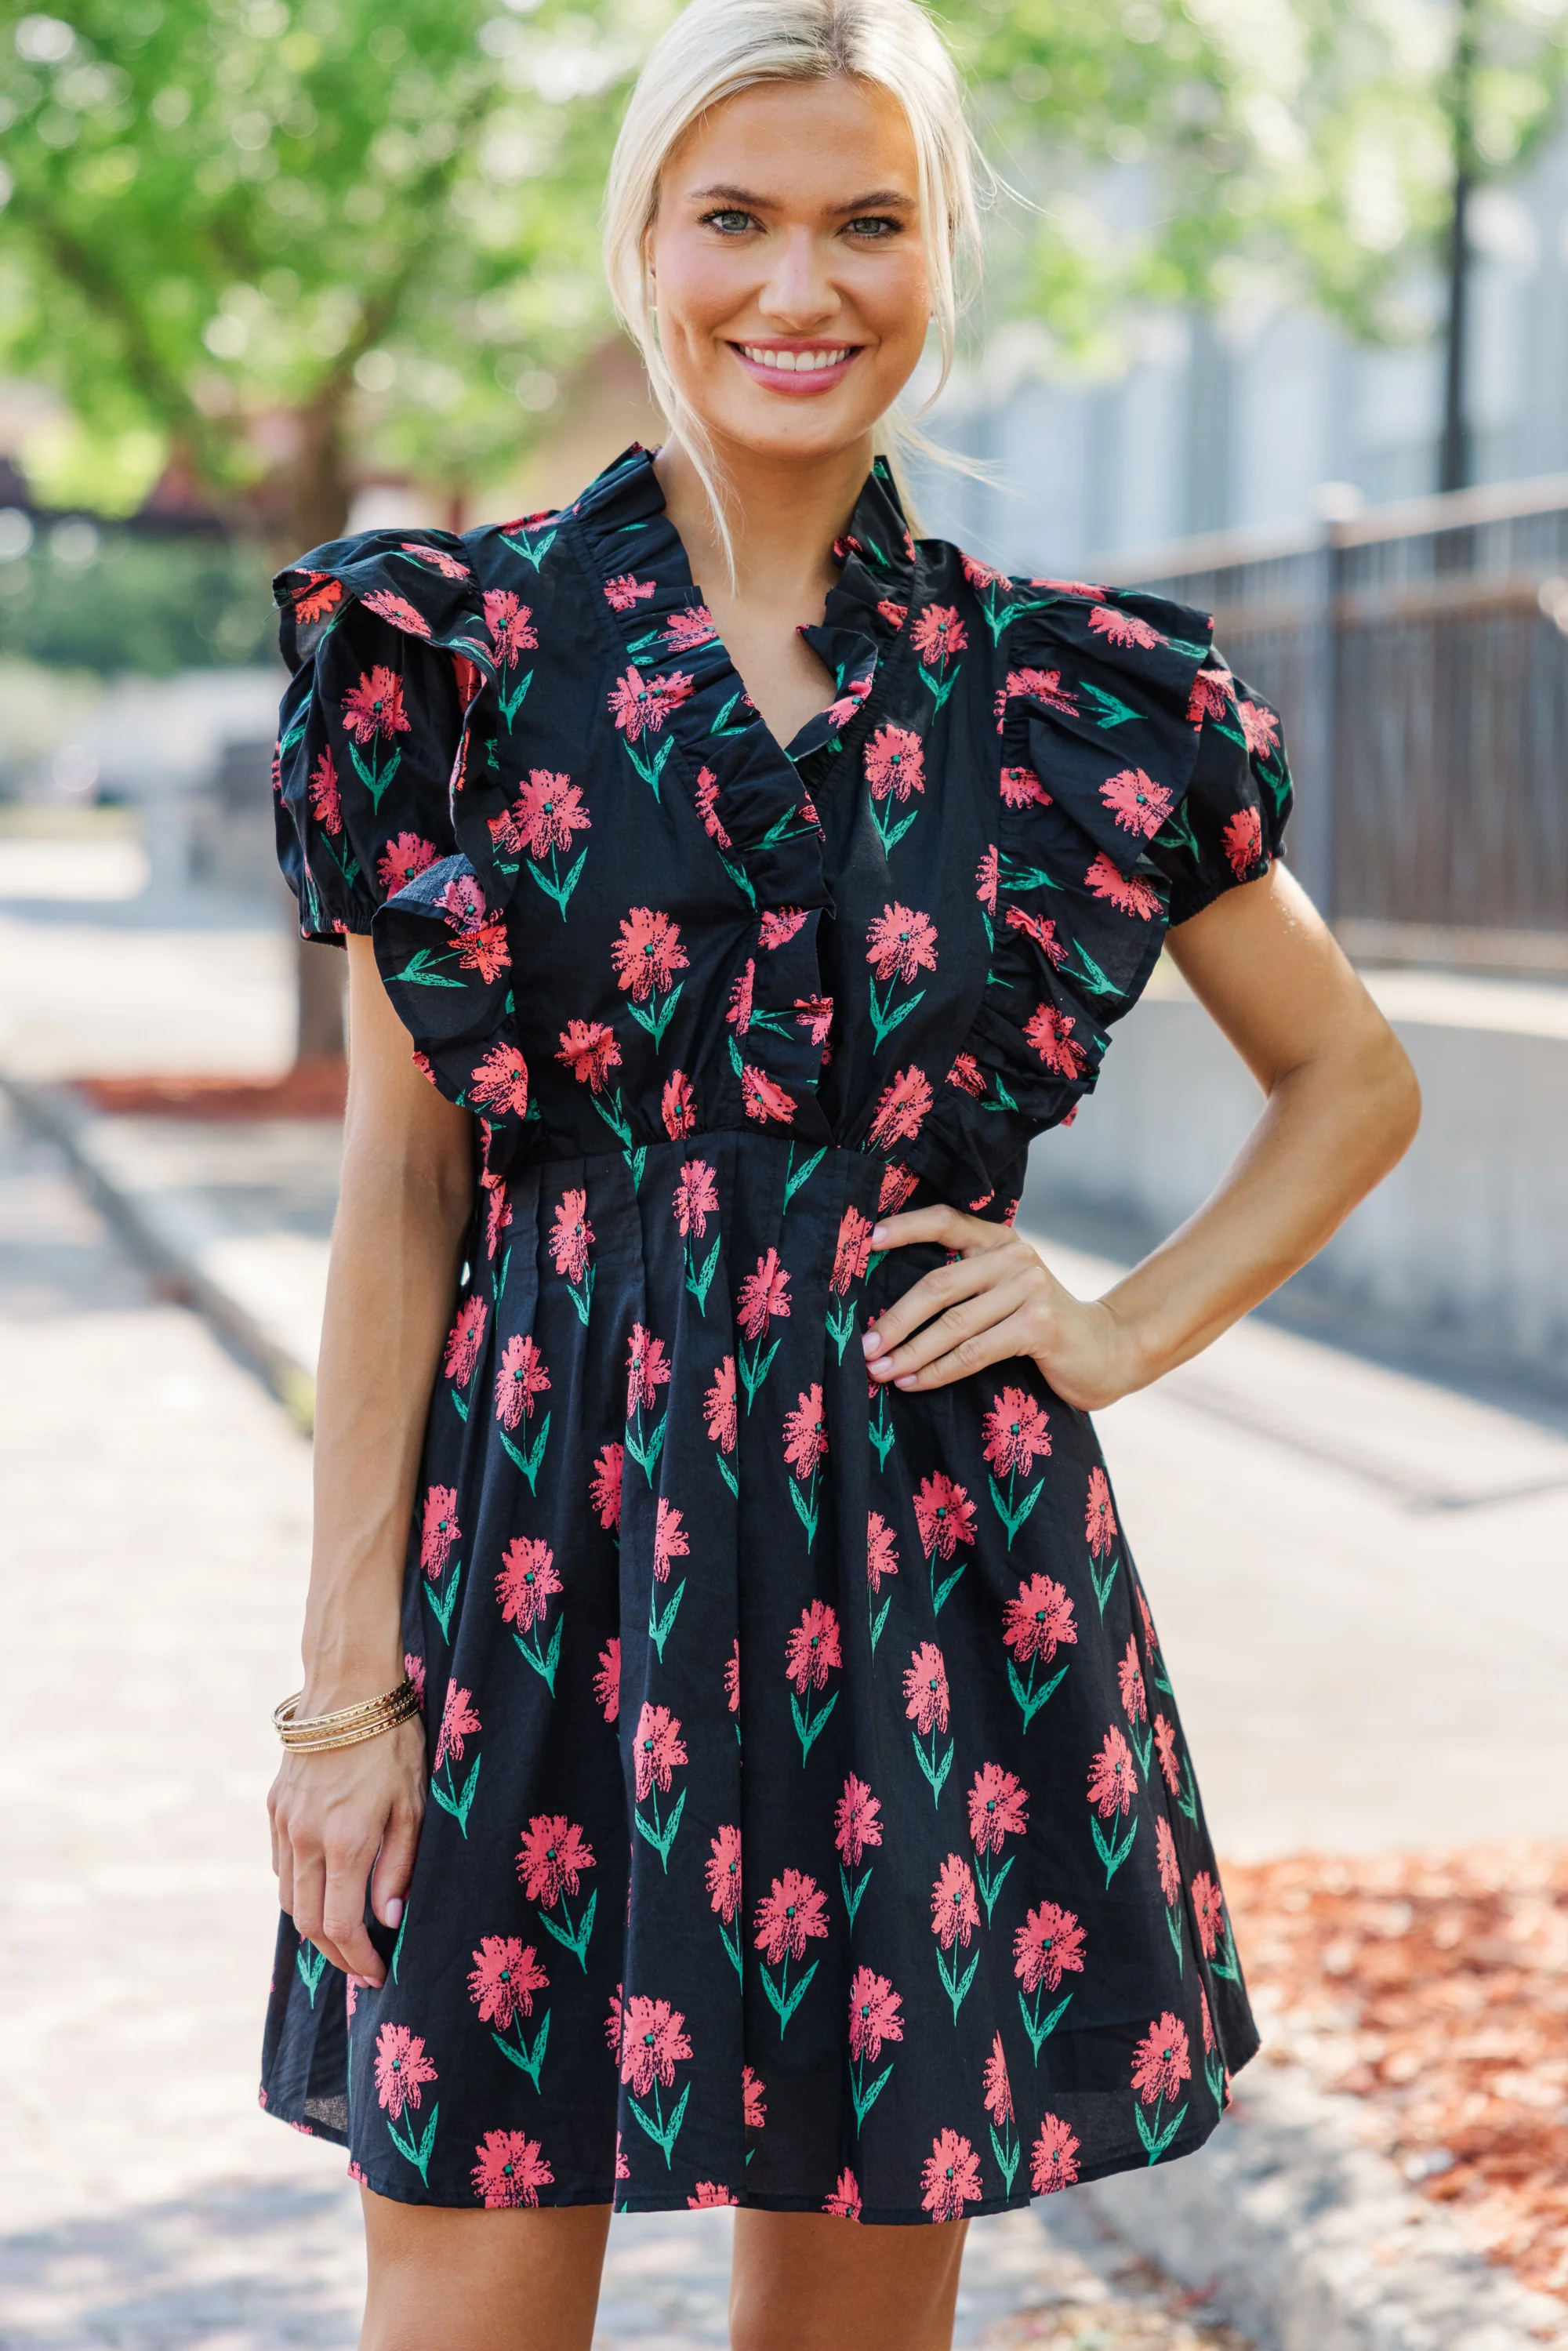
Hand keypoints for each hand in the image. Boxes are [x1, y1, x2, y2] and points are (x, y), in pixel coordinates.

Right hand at [269, 1713, 425, 1986]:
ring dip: (314, 1925)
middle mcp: (304, 1838)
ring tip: (347, 1935)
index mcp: (344, 1841)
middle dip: (336, 1954)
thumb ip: (399, 1865)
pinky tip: (325, 1888)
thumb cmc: (392, 1742)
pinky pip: (281, 1865)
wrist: (347, 1689)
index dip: (358, 1960)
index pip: (340, 1926)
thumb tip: (386, 1918)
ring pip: (288, 1897)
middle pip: (308, 1923)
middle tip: (364, 1967)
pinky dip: (300, 1888)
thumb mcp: (412, 1804)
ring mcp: (284, 1823)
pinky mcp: (274, 1807)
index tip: (379, 1975)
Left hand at [860, 1204, 1137, 1412]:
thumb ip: (966, 1282)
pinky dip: (938, 1371)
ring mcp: (1029, 1289)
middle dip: (895, 1320)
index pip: (946, 1220)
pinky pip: (974, 1352)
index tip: (866, 1242)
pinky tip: (914, 1383)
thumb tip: (892, 1308)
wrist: (1105, 1349)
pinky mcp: (1038, 1326)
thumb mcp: (1005, 1289)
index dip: (905, 1228)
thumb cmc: (1039, 1323)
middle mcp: (1015, 1257)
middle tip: (865, 1346)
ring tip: (879, 1371)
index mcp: (1000, 1240)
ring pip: (952, 1325)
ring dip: (910, 1353)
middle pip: (938, 1285)